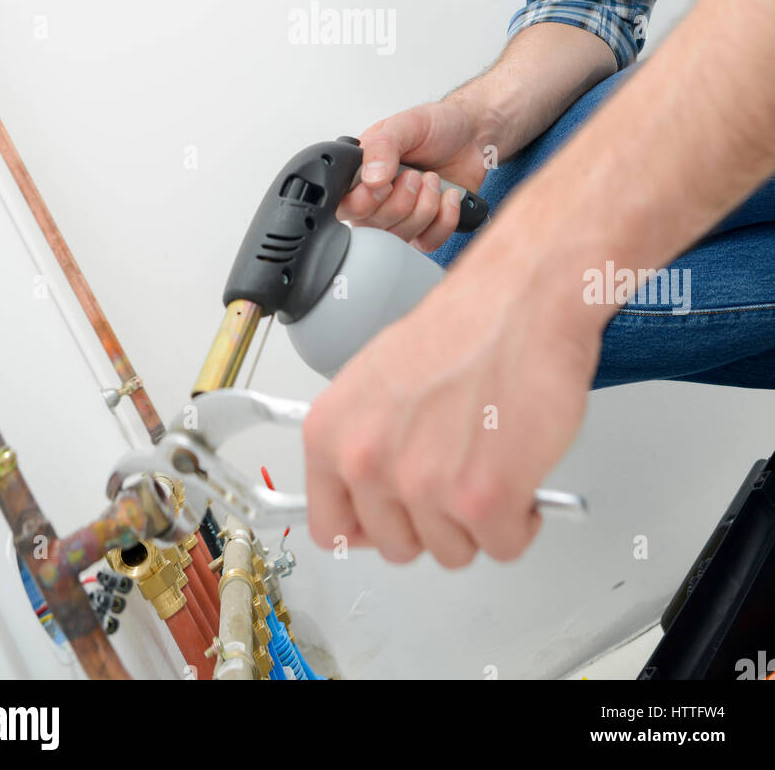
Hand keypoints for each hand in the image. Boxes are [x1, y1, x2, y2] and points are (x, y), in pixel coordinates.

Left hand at [303, 247, 598, 565]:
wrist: (522, 300)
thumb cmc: (464, 325)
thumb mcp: (379, 380)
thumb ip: (366, 440)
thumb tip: (374, 489)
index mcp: (330, 433)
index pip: (331, 526)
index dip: (372, 526)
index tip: (394, 519)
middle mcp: (366, 462)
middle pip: (396, 546)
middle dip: (432, 522)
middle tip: (455, 478)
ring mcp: (422, 486)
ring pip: (452, 552)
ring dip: (479, 520)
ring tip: (489, 461)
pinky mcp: (482, 501)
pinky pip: (504, 546)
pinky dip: (522, 520)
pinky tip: (519, 473)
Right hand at [335, 98, 491, 251]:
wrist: (472, 134)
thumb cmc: (435, 126)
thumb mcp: (405, 124)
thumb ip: (381, 147)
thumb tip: (370, 178)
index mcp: (361, 173)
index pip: (345, 205)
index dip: (365, 201)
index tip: (386, 183)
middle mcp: (377, 199)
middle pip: (373, 226)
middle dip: (401, 201)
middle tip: (415, 175)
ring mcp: (401, 216)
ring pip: (401, 237)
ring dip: (424, 207)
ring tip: (433, 180)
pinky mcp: (427, 228)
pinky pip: (428, 242)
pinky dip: (444, 220)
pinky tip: (449, 197)